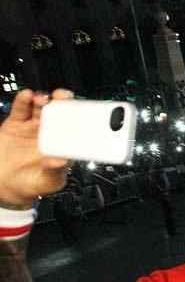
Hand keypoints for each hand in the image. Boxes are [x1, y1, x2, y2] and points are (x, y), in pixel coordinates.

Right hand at [0, 89, 72, 206]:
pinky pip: (21, 110)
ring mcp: (33, 127)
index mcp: (63, 145)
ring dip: (44, 100)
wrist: (4, 185)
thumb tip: (62, 161)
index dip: (78, 118)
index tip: (79, 111)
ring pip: (41, 108)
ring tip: (43, 99)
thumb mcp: (47, 182)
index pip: (75, 129)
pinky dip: (24, 101)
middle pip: (60, 113)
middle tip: (63, 97)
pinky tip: (27, 95)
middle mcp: (51, 133)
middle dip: (63, 102)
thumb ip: (54, 171)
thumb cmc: (32, 184)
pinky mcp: (16, 124)